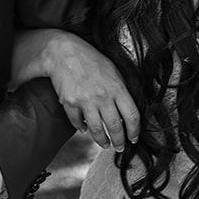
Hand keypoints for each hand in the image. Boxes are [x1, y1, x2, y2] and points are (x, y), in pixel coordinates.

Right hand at [45, 34, 137, 150]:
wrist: (64, 52)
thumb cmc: (90, 60)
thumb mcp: (113, 71)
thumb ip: (121, 91)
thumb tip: (127, 112)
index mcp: (117, 88)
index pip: (132, 116)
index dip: (135, 131)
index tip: (134, 138)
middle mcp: (103, 96)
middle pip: (115, 127)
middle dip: (119, 141)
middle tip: (120, 146)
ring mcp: (85, 101)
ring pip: (97, 130)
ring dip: (102, 141)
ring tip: (105, 144)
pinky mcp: (70, 103)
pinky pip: (78, 123)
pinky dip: (82, 128)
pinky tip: (85, 129)